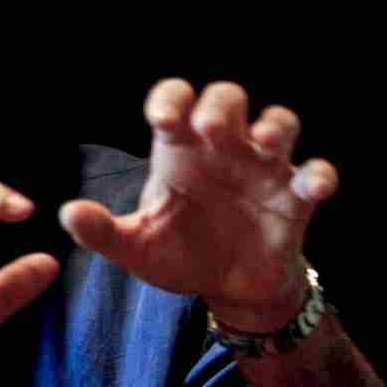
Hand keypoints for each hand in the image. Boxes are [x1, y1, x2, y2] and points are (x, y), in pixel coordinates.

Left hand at [59, 80, 336, 331]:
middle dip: (220, 105)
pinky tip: (313, 185)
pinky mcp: (296, 198)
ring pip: (278, 122)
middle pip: (227, 98)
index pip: (175, 102)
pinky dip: (319, 175)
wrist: (228, 288)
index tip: (161, 119)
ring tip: (263, 143)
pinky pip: (315, 174)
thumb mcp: (136, 246)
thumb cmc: (179, 253)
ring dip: (274, 126)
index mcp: (179, 150)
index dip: (170, 100)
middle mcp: (222, 148)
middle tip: (209, 128)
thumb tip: (67, 213)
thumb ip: (102, 231)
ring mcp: (263, 168)